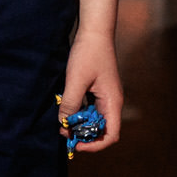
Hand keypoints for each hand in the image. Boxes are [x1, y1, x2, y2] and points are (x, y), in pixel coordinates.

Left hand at [61, 31, 121, 152]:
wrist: (94, 31)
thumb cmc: (89, 53)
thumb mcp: (76, 80)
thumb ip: (71, 103)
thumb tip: (64, 124)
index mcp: (113, 102)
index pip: (111, 135)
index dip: (95, 145)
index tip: (76, 144)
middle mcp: (111, 102)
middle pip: (102, 130)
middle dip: (84, 135)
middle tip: (65, 134)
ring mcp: (104, 96)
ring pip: (94, 120)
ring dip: (80, 124)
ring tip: (63, 124)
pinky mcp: (97, 90)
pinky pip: (89, 109)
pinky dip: (78, 113)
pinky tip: (66, 110)